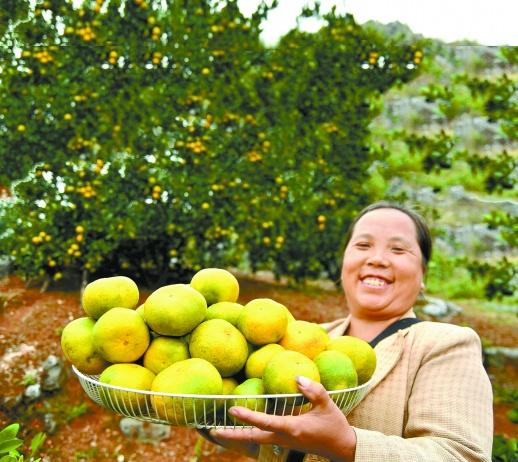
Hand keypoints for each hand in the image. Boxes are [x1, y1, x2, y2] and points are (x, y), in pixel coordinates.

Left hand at [211, 376, 356, 461]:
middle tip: (212, 430)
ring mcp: (283, 442)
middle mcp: (284, 438)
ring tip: (220, 431)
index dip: (248, 416)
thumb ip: (312, 389)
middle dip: (232, 435)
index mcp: (292, 429)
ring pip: (256, 440)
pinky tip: (243, 430)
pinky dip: (250, 434)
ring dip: (239, 436)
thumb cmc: (334, 426)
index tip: (232, 410)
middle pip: (253, 438)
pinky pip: (263, 439)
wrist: (343, 448)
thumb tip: (296, 377)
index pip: (265, 422)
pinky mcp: (286, 442)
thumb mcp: (327, 404)